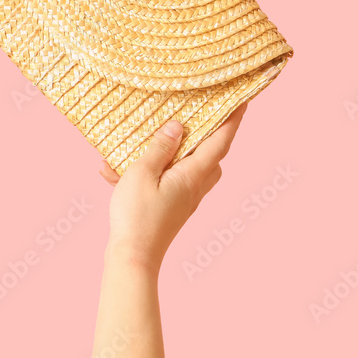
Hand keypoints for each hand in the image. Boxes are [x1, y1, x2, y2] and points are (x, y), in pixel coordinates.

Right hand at [98, 103, 247, 273]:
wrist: (133, 257)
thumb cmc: (136, 215)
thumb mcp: (142, 173)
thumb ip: (161, 148)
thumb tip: (178, 126)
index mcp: (193, 175)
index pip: (221, 141)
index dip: (233, 119)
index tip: (244, 100)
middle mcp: (195, 187)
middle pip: (211, 156)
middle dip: (208, 134)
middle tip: (200, 114)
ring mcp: (184, 200)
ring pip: (190, 169)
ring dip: (176, 152)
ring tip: (149, 140)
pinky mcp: (171, 208)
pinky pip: (166, 182)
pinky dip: (148, 173)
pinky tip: (114, 171)